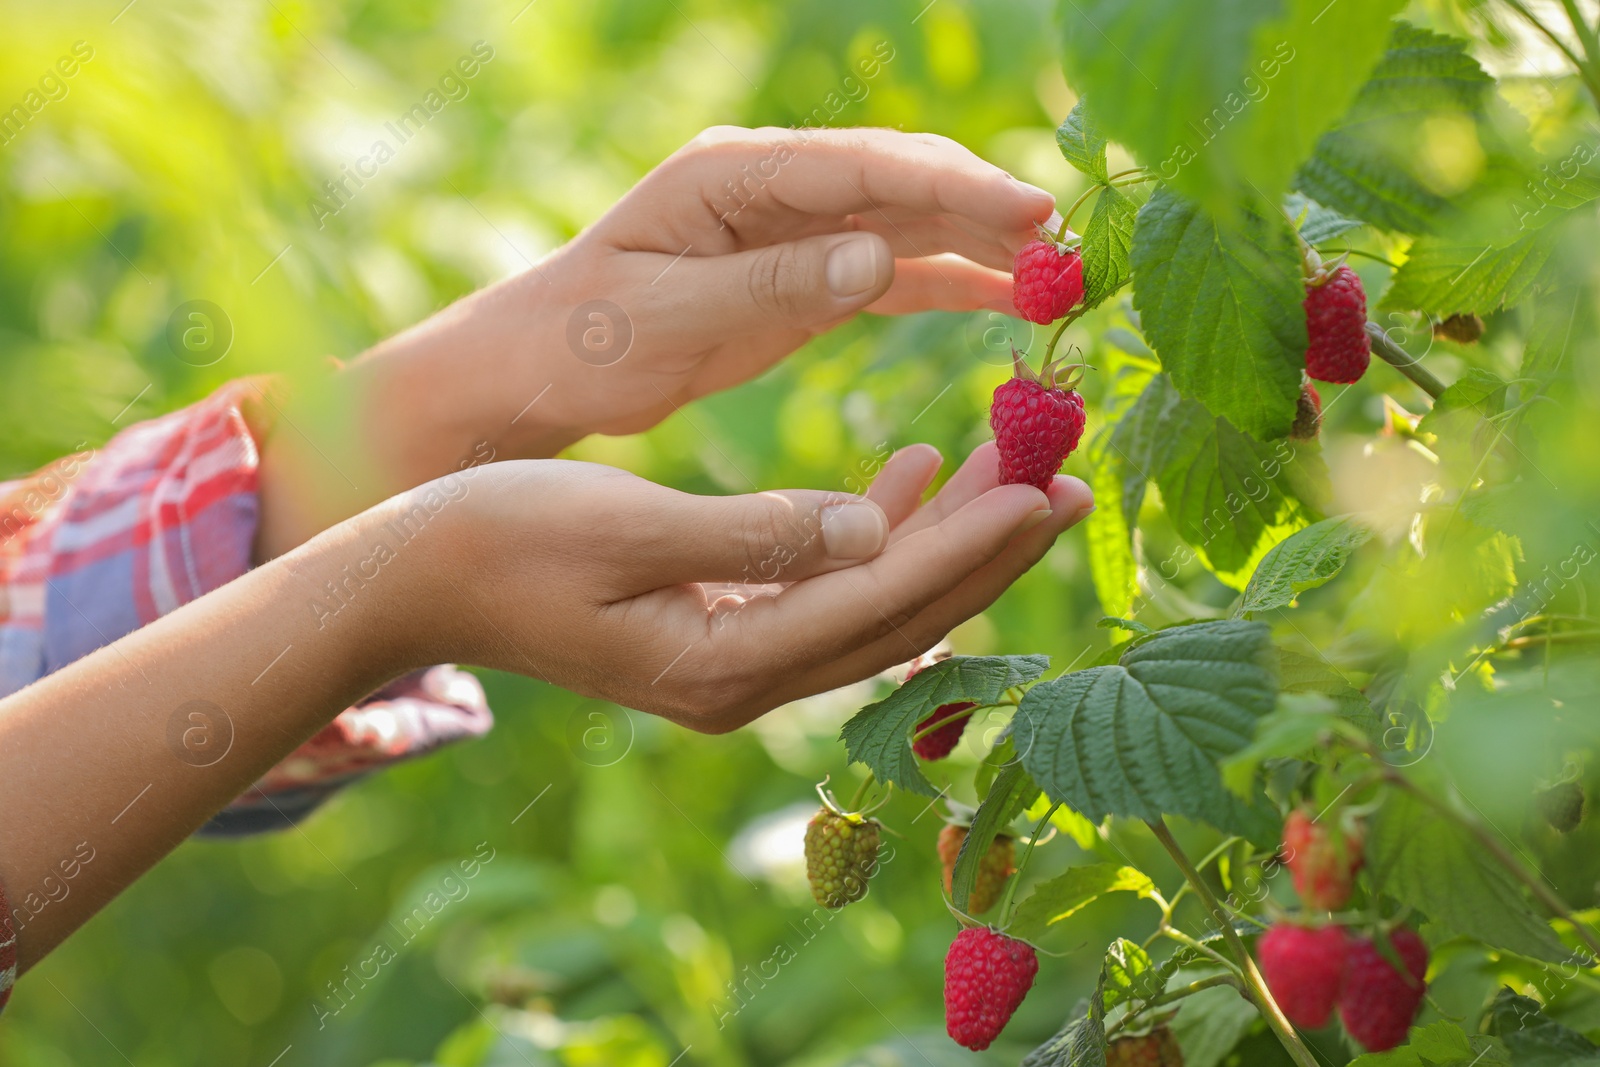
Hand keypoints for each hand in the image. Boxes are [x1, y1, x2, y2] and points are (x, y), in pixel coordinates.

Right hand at [421, 443, 1092, 731]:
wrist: (412, 578)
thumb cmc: (502, 539)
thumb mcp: (626, 525)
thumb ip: (756, 534)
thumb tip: (873, 528)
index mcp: (724, 663)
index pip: (881, 605)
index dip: (972, 548)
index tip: (1048, 489)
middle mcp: (744, 681)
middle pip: (899, 616)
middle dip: (987, 550)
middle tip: (1069, 477)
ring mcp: (733, 664)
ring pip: (874, 604)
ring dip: (946, 539)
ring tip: (1017, 468)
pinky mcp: (718, 632)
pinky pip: (827, 591)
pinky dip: (878, 536)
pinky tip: (910, 477)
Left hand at [527, 126, 1055, 436]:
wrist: (545, 368)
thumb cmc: (587, 339)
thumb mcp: (670, 316)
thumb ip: (773, 285)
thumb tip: (879, 255)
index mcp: (732, 176)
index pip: (862, 167)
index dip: (952, 184)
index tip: (1030, 209)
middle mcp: (772, 188)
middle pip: (901, 183)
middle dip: (986, 207)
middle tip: (1068, 244)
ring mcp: (793, 229)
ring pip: (909, 224)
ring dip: (983, 245)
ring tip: (1059, 274)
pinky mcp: (804, 276)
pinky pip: (892, 272)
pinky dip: (951, 283)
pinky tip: (1008, 301)